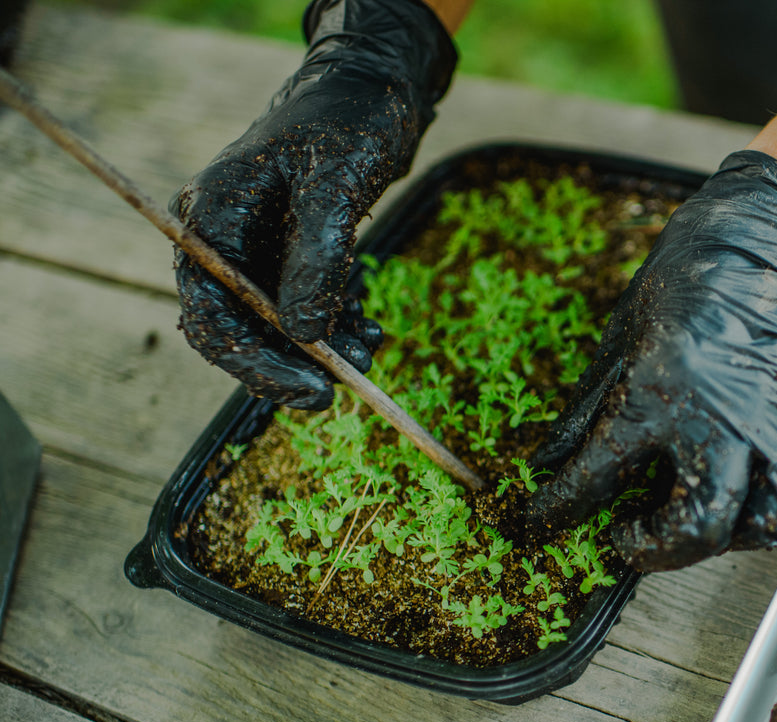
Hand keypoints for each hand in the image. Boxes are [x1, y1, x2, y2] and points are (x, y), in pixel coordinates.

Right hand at [170, 0, 455, 408]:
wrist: (376, 88)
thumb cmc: (350, 120)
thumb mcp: (336, 186)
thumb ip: (317, 258)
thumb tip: (304, 333)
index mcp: (213, 217)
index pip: (211, 315)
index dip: (255, 363)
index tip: (311, 390)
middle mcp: (225, 238)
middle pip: (237, 330)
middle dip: (288, 364)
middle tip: (341, 390)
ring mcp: (258, 247)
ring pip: (275, 326)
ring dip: (321, 350)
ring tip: (371, 351)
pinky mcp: (291, 254)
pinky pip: (302, 308)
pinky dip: (335, 326)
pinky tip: (370, 330)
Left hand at [527, 151, 776, 571]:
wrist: (773, 227)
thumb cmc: (693, 273)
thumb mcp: (619, 337)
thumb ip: (585, 411)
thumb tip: (545, 464)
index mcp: (656, 395)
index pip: (591, 483)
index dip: (554, 513)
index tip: (542, 523)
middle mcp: (721, 420)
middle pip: (696, 529)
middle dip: (654, 550)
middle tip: (632, 536)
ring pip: (765, 522)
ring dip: (727, 537)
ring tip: (702, 519)